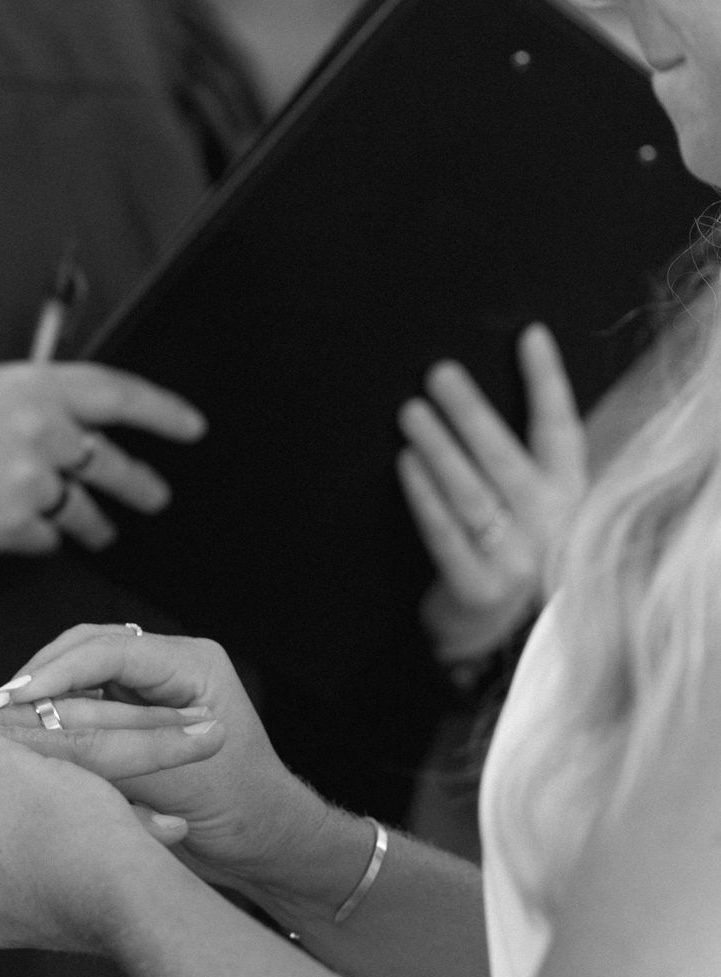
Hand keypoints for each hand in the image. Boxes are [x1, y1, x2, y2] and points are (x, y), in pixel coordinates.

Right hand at [0, 362, 205, 560]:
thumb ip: (32, 403)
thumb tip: (73, 424)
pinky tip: (21, 533)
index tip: (192, 427)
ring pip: (84, 511)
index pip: (119, 394)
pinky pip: (46, 540)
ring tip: (104, 533)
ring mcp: (30, 482)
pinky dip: (39, 539)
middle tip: (157, 496)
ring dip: (97, 525)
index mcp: (34, 386)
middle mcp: (41, 431)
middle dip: (140, 485)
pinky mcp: (14, 527)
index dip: (163, 411)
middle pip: (113, 463)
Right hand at [0, 624, 344, 910]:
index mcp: (192, 663)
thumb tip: (27, 737)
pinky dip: (55, 713)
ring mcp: (154, 684)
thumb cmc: (234, 812)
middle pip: (87, 647)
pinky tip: (25, 737)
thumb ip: (99, 749)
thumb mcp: (159, 778)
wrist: (263, 844)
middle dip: (39, 677)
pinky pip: (87, 697)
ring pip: (81, 668)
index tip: (13, 699)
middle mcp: (172, 662)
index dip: (55, 671)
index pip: (108, 647)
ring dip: (42, 694)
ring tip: (0, 725)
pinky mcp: (138, 708)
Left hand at [0, 714, 186, 952]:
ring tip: (69, 804)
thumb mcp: (13, 766)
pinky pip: (36, 882)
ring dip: (30, 830)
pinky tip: (86, 836)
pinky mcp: (37, 932)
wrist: (133, 903)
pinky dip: (55, 857)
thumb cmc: (67, 830)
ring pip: (5, 857)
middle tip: (32, 780)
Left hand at [397, 325, 586, 667]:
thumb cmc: (514, 555)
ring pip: (472, 493)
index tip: (528, 335)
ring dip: (439, 448)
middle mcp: (550, 525)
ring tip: (411, 412)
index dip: (546, 381)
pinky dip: (425, 496)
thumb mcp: (537, 509)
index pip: (561, 430)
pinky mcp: (478, 587)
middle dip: (471, 411)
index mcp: (571, 497)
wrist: (503, 641)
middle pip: (507, 457)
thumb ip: (524, 462)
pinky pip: (446, 533)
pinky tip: (405, 464)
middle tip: (438, 372)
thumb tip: (474, 395)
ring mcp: (515, 559)